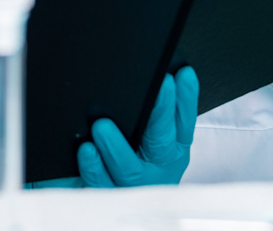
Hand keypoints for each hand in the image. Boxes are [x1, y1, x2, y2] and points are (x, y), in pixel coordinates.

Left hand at [78, 66, 198, 186]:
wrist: (112, 200)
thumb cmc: (130, 158)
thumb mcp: (148, 137)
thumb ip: (153, 113)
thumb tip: (155, 72)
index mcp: (173, 149)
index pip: (184, 121)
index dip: (185, 98)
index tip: (181, 74)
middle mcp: (159, 168)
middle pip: (161, 142)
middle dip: (160, 112)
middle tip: (157, 87)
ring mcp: (135, 186)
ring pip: (129, 169)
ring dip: (116, 147)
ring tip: (102, 126)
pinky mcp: (109, 197)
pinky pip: (101, 184)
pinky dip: (93, 167)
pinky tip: (86, 151)